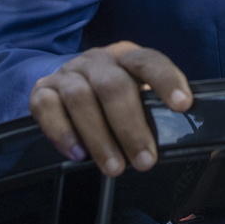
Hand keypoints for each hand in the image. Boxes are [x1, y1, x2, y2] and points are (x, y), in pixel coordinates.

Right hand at [29, 41, 191, 175]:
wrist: (64, 84)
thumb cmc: (112, 98)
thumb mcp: (135, 93)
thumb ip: (154, 109)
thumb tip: (183, 136)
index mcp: (126, 56)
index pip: (148, 61)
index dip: (166, 81)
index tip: (183, 105)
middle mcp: (97, 60)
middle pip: (113, 86)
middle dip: (131, 127)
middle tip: (145, 161)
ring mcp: (67, 73)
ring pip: (80, 98)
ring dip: (99, 137)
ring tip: (115, 167)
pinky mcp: (41, 90)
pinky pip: (46, 107)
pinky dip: (62, 132)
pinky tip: (78, 154)